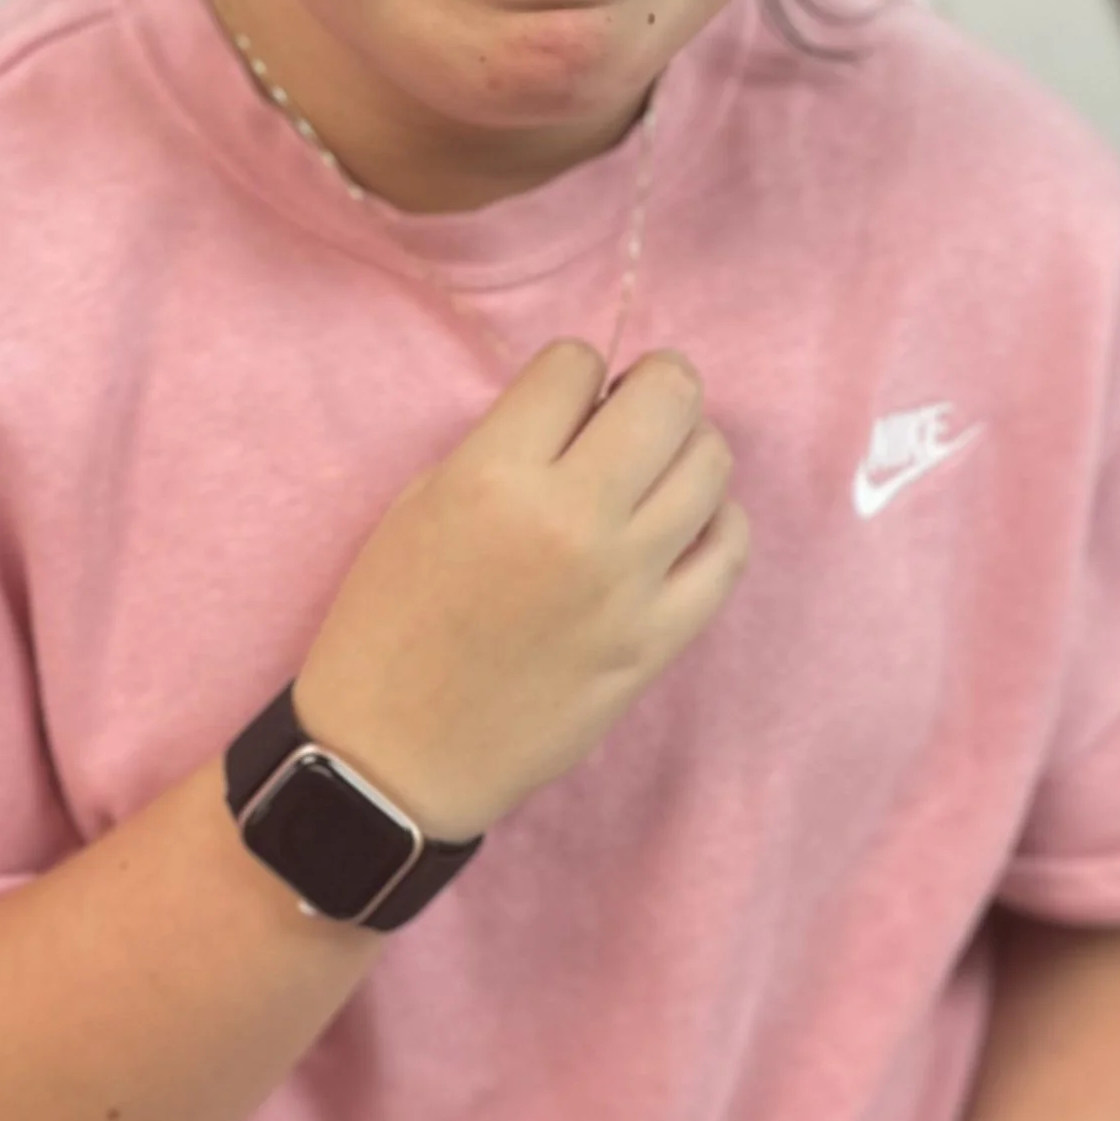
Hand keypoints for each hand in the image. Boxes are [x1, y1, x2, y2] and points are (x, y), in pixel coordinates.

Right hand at [294, 341, 747, 843]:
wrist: (393, 757)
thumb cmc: (390, 625)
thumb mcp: (422, 505)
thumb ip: (506, 446)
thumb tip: (588, 410)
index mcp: (495, 478)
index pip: (577, 363)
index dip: (573, 371)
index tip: (565, 398)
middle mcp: (573, 521)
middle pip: (668, 397)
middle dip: (655, 382)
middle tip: (635, 405)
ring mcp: (627, 585)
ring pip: (711, 465)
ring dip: (688, 446)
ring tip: (656, 467)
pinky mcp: (657, 643)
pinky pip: (729, 552)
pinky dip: (717, 522)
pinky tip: (683, 525)